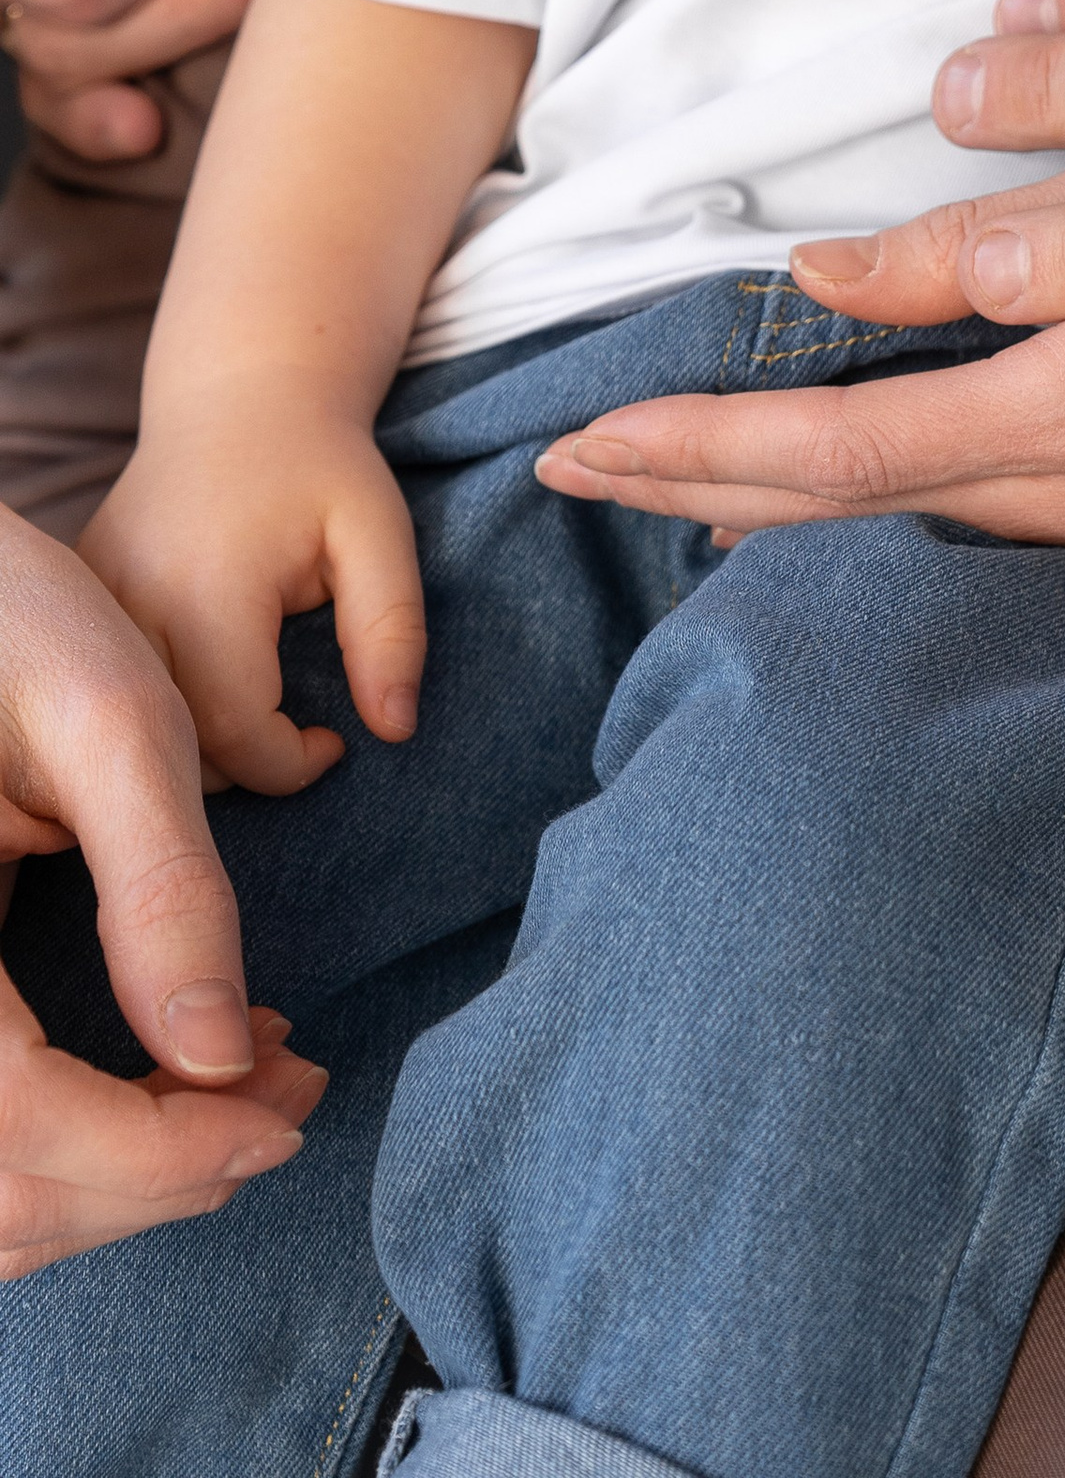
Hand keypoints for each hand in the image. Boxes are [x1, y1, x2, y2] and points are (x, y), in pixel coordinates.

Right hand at [0, 507, 320, 1275]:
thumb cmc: (16, 619)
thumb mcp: (113, 722)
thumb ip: (164, 889)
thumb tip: (223, 1059)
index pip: (16, 1123)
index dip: (155, 1155)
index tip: (284, 1111)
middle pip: (1, 1190)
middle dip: (157, 1174)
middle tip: (291, 1098)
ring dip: (119, 1177)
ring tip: (251, 1089)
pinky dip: (75, 1147)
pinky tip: (171, 1077)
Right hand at [85, 397, 426, 794]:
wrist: (242, 394)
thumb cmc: (320, 465)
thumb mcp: (379, 535)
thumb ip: (391, 632)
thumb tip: (395, 730)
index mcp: (209, 590)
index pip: (233, 736)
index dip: (291, 764)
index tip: (335, 739)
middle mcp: (133, 598)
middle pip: (171, 743)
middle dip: (243, 762)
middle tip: (295, 725)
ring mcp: (95, 594)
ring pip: (131, 720)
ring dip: (193, 741)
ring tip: (256, 701)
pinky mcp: (82, 590)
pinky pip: (107, 680)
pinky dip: (156, 701)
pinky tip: (206, 676)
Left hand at [537, 270, 1064, 549]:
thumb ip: (1015, 228)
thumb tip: (838, 264)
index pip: (845, 455)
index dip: (703, 454)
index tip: (585, 445)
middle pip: (864, 510)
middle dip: (707, 485)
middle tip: (573, 471)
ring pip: (948, 521)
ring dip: (806, 498)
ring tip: (682, 473)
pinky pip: (1054, 526)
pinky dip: (940, 502)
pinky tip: (879, 485)